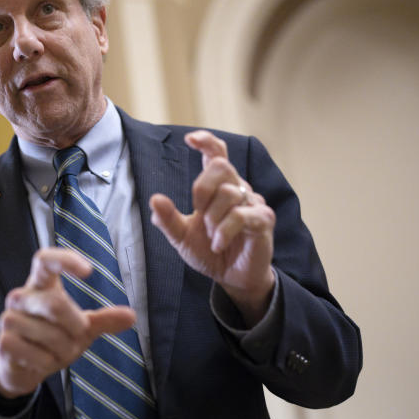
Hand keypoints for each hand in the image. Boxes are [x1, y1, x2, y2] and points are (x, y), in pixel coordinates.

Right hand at [0, 247, 135, 396]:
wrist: (22, 368)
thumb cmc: (53, 340)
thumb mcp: (82, 329)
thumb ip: (104, 321)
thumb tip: (131, 316)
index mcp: (40, 285)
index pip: (45, 260)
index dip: (64, 260)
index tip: (88, 271)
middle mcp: (21, 297)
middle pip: (54, 304)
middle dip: (75, 326)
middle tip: (79, 335)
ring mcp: (9, 318)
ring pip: (48, 334)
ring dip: (63, 350)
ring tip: (58, 352)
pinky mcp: (4, 342)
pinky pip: (37, 354)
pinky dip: (48, 363)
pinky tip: (42, 361)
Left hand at [149, 130, 275, 322]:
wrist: (231, 278)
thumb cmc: (209, 252)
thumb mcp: (182, 237)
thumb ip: (168, 220)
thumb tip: (155, 199)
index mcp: (217, 187)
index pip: (216, 154)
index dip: (206, 141)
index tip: (190, 139)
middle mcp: (237, 188)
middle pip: (220, 166)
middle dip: (202, 188)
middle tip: (197, 211)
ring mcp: (253, 202)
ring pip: (229, 192)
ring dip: (213, 218)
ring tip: (212, 237)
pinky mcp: (263, 220)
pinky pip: (241, 215)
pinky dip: (224, 231)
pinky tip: (219, 245)